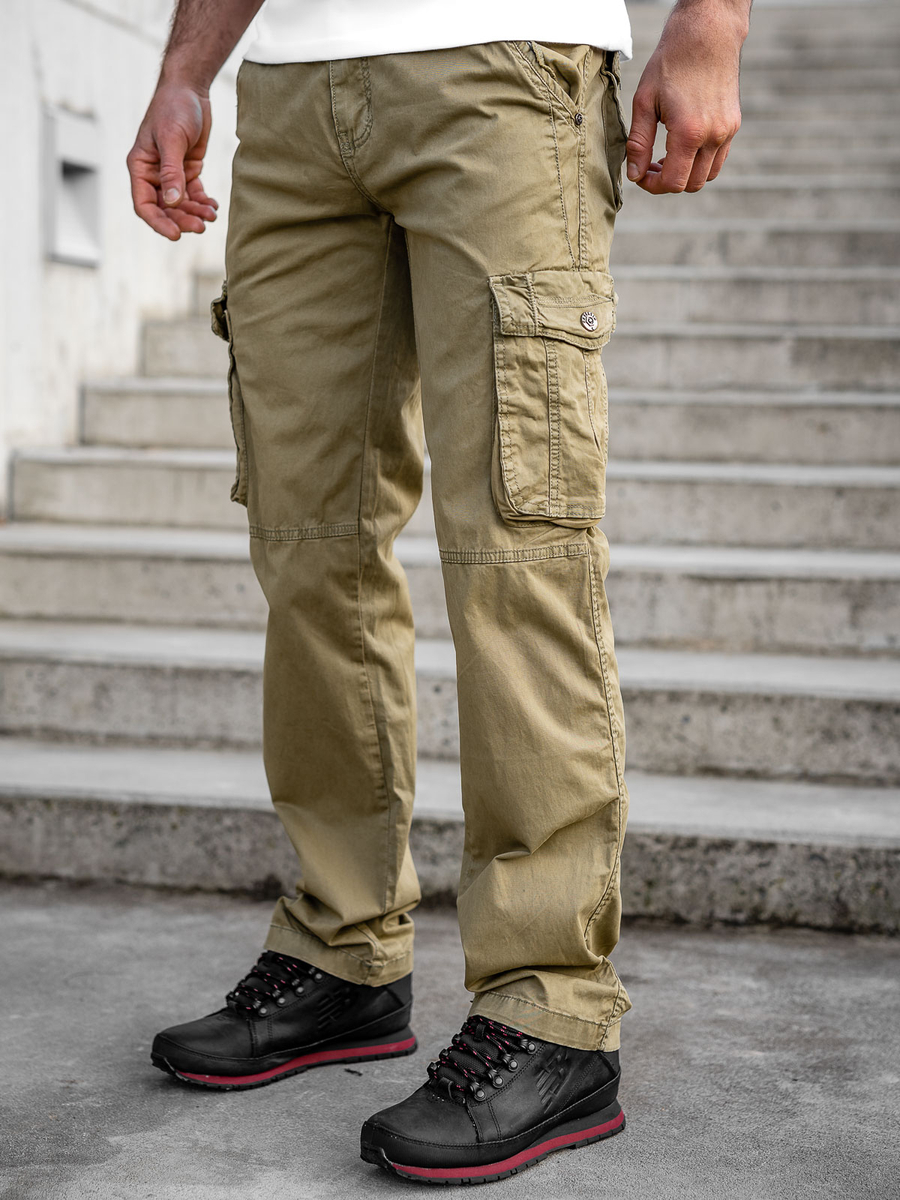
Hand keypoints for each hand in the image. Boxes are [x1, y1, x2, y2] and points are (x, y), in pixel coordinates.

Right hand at [127, 82, 218, 239]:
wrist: (189, 89)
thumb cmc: (174, 108)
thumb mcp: (172, 139)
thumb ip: (172, 172)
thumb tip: (173, 202)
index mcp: (140, 167)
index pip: (144, 204)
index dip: (158, 222)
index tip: (176, 235)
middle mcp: (153, 174)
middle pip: (165, 208)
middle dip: (182, 219)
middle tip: (202, 226)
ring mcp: (171, 173)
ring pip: (181, 204)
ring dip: (195, 213)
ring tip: (211, 216)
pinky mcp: (187, 170)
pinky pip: (193, 194)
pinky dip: (203, 203)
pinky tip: (214, 207)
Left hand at [626, 4, 746, 194]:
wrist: (707, 34)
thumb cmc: (671, 62)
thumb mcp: (644, 102)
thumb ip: (638, 143)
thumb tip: (634, 175)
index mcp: (689, 132)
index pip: (673, 182)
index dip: (652, 186)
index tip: (641, 175)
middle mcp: (714, 136)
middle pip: (691, 184)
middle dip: (668, 182)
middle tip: (650, 167)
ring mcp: (727, 131)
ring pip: (707, 176)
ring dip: (686, 174)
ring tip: (667, 157)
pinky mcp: (734, 124)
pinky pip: (718, 159)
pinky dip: (700, 162)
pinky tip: (684, 147)